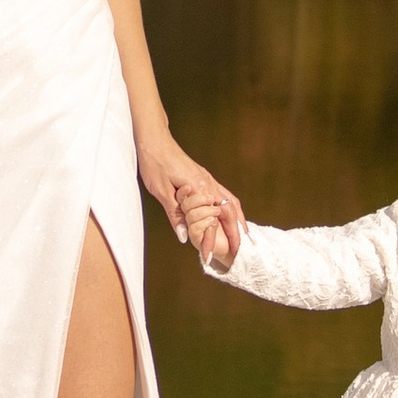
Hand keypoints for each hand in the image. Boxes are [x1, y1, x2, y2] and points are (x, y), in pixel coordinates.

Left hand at [145, 138, 241, 267]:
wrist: (154, 140)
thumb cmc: (155, 163)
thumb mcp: (161, 191)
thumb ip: (176, 215)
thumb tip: (184, 237)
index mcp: (200, 189)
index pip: (212, 220)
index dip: (211, 240)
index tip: (209, 257)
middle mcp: (210, 184)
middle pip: (231, 212)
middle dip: (236, 233)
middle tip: (239, 252)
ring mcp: (209, 180)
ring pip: (231, 203)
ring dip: (238, 221)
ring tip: (242, 237)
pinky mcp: (205, 178)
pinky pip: (225, 196)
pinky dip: (231, 209)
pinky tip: (229, 216)